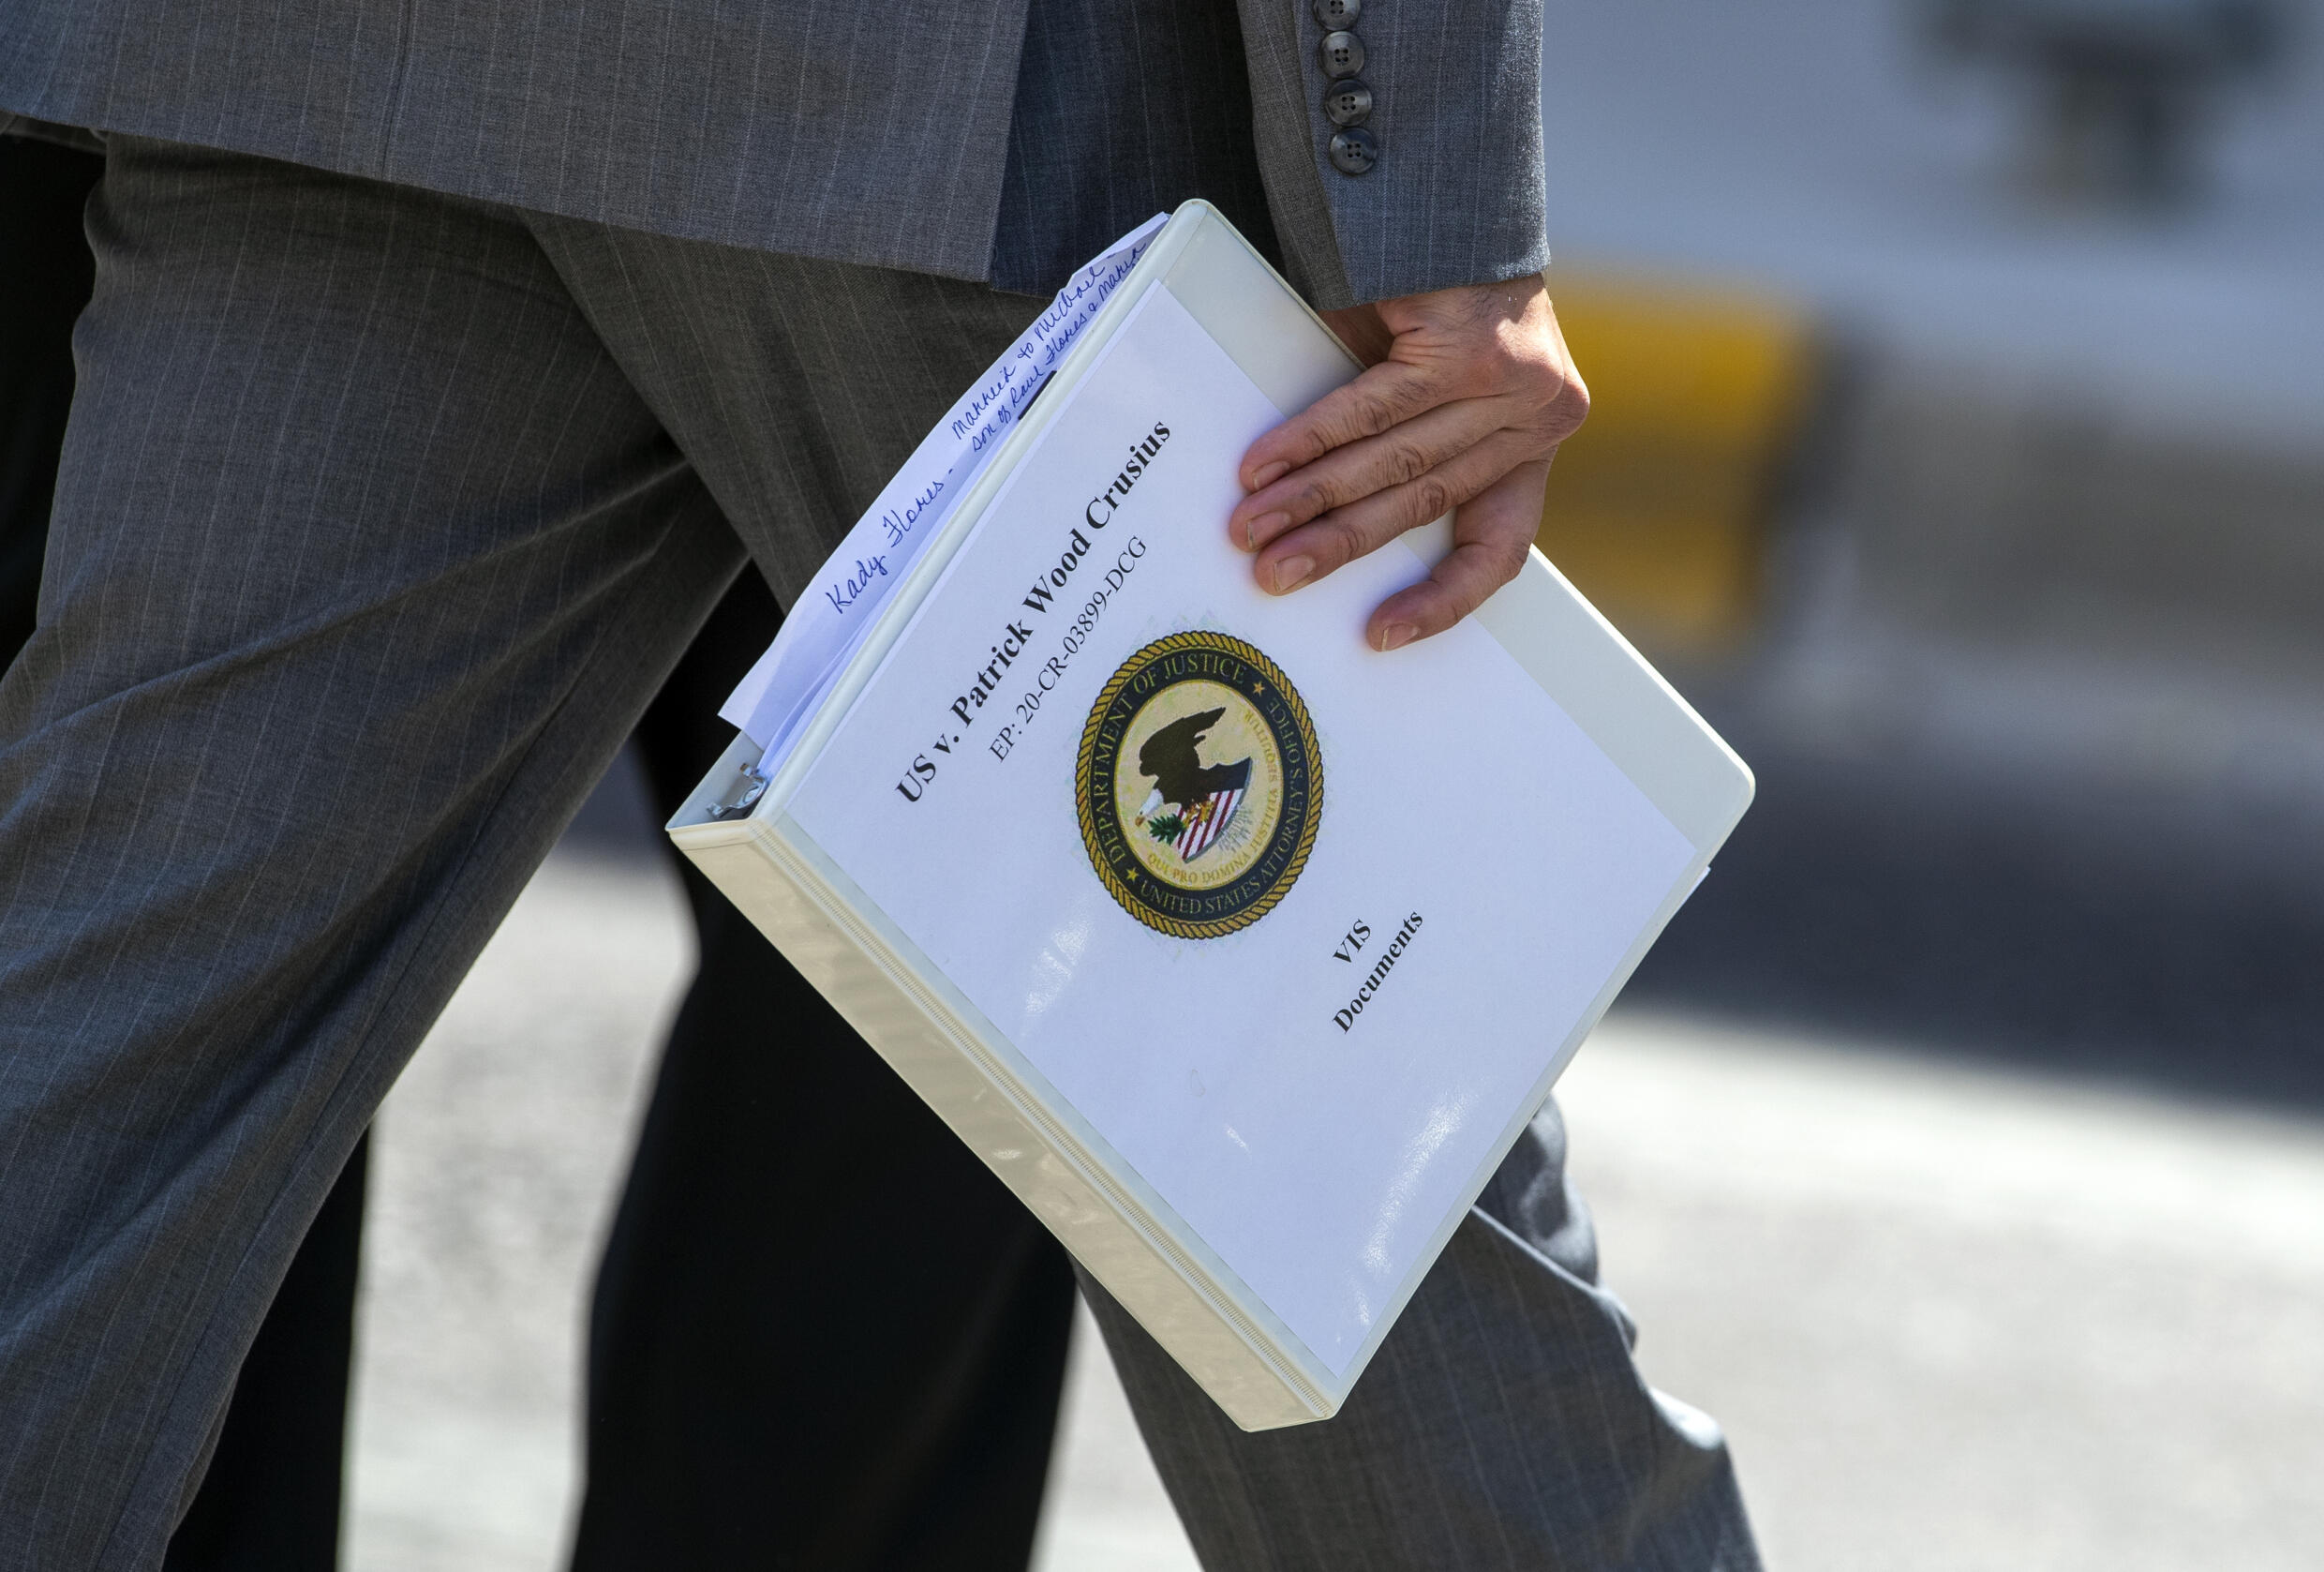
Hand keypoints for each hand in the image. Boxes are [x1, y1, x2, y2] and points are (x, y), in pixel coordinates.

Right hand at [1229, 274, 1587, 649]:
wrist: (1443, 188)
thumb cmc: (1426, 293)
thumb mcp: (1429, 382)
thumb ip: (1405, 444)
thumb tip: (1326, 527)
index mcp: (1534, 437)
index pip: (1500, 543)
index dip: (1442, 598)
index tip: (1383, 635)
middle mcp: (1538, 415)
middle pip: (1423, 502)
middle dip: (1336, 544)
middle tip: (1272, 574)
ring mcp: (1511, 382)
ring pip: (1393, 462)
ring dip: (1310, 499)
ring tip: (1252, 527)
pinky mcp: (1468, 347)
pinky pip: (1372, 410)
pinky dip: (1309, 441)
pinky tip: (1263, 466)